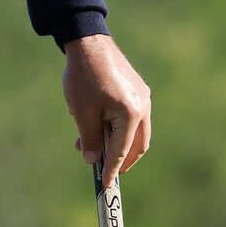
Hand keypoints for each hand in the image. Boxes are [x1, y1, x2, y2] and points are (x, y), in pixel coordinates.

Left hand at [61, 34, 150, 189]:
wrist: (88, 40)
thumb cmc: (83, 76)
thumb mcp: (82, 112)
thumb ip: (90, 139)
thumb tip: (94, 161)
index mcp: (131, 114)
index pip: (123, 151)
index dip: (113, 170)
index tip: (105, 186)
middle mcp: (143, 106)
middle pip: (137, 145)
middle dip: (120, 160)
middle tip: (102, 169)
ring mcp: (142, 97)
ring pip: (134, 131)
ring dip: (114, 142)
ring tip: (85, 141)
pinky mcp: (136, 89)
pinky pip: (130, 117)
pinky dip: (116, 127)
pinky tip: (93, 122)